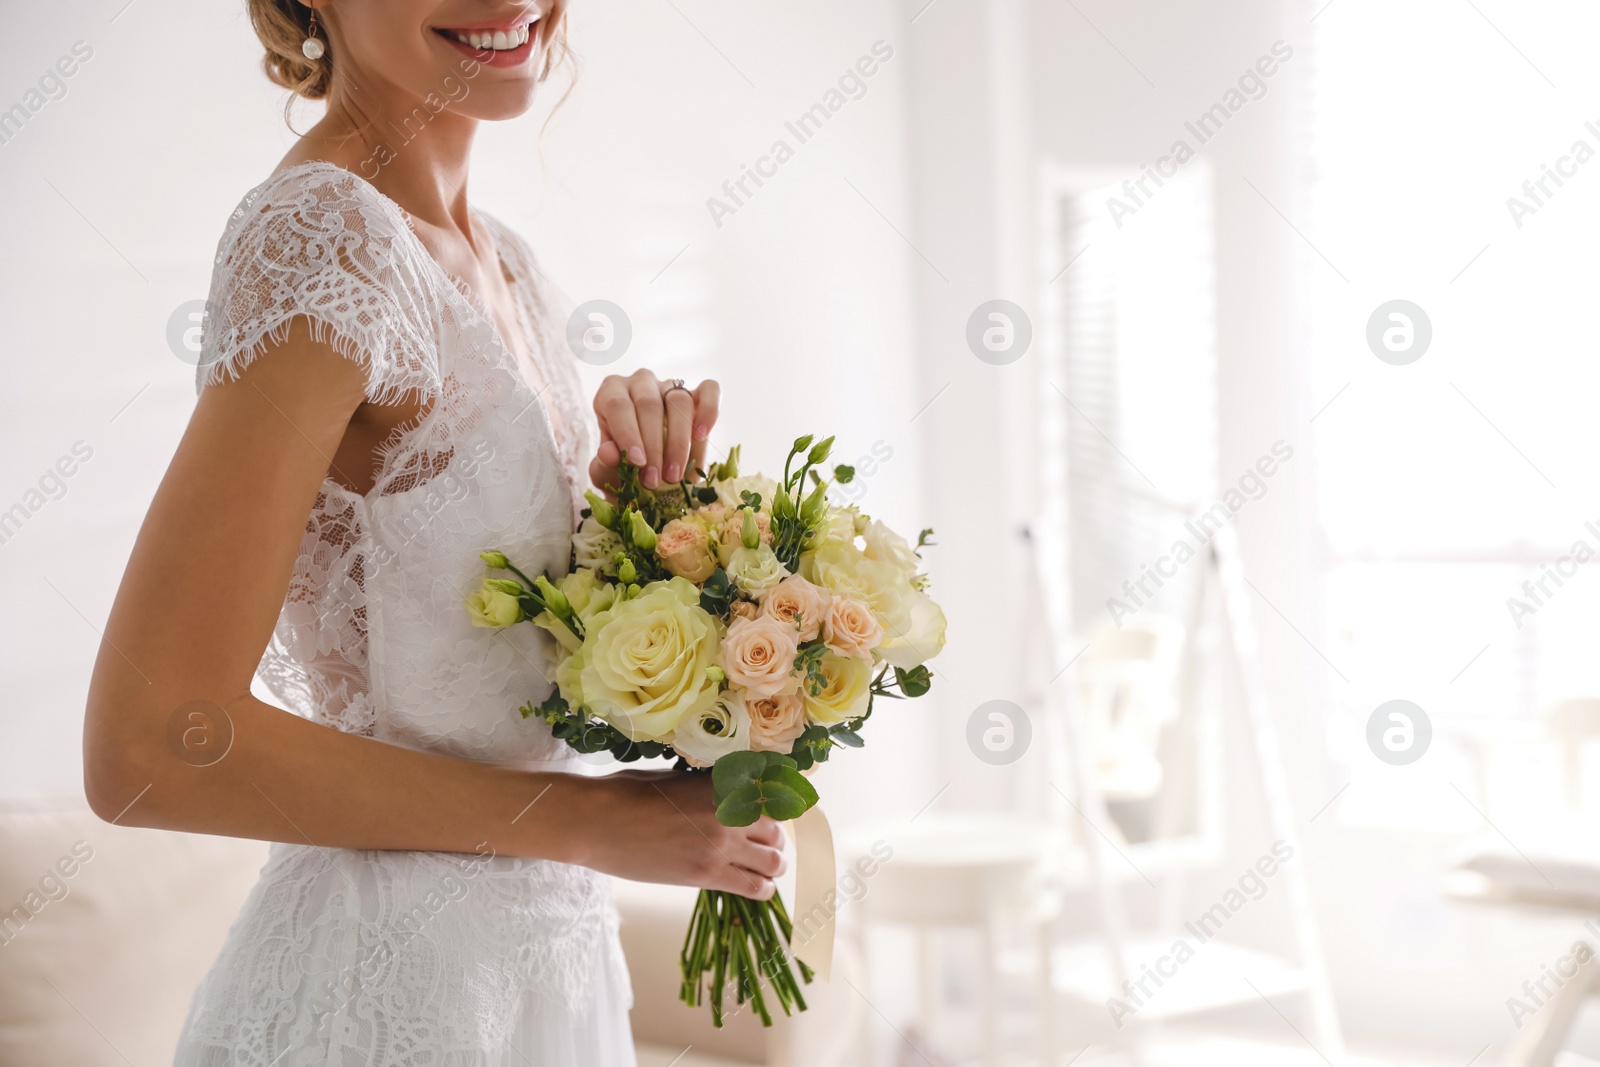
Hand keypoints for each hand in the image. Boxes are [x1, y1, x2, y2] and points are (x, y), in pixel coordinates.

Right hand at [575, 769, 785, 898]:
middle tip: (762, 846)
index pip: (771, 793)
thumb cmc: (627, 793)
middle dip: (773, 839)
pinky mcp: (707, 873)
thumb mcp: (675, 778)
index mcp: (721, 782)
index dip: (774, 807)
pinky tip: (756, 888)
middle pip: (777, 830)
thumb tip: (726, 796)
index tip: (770, 815)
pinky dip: (761, 889)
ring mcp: (720, 843)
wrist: (597, 821)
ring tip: (762, 869)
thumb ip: (707, 787)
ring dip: (771, 865)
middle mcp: (729, 810)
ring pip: (773, 861)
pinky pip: (754, 887)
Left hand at [590, 370, 719, 491]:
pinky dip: (709, 411)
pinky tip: (702, 436)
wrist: (646, 466)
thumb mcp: (605, 467)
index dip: (628, 434)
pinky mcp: (698, 392)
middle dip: (653, 447)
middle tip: (654, 480)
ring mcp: (670, 385)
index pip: (618, 405)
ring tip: (674, 476)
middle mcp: (641, 382)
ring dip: (679, 442)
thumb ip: (603, 463)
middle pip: (649, 404)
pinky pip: (710, 390)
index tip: (637, 463)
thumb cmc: (622, 462)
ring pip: (680, 401)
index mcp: (612, 391)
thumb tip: (609, 454)